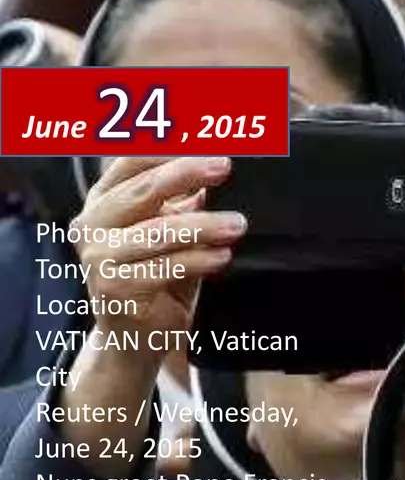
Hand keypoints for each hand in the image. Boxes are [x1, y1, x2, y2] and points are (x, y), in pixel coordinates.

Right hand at [72, 155, 243, 343]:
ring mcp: (98, 258)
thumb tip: (211, 170)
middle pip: (141, 191)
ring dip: (204, 225)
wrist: (137, 338)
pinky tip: (222, 256)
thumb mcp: (171, 235)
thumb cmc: (157, 280)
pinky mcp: (115, 289)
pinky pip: (165, 268)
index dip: (166, 150)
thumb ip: (184, 205)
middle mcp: (92, 225)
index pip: (128, 163)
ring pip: (157, 232)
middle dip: (186, 173)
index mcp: (102, 202)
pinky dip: (198, 260)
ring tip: (238, 224)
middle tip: (224, 166)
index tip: (204, 141)